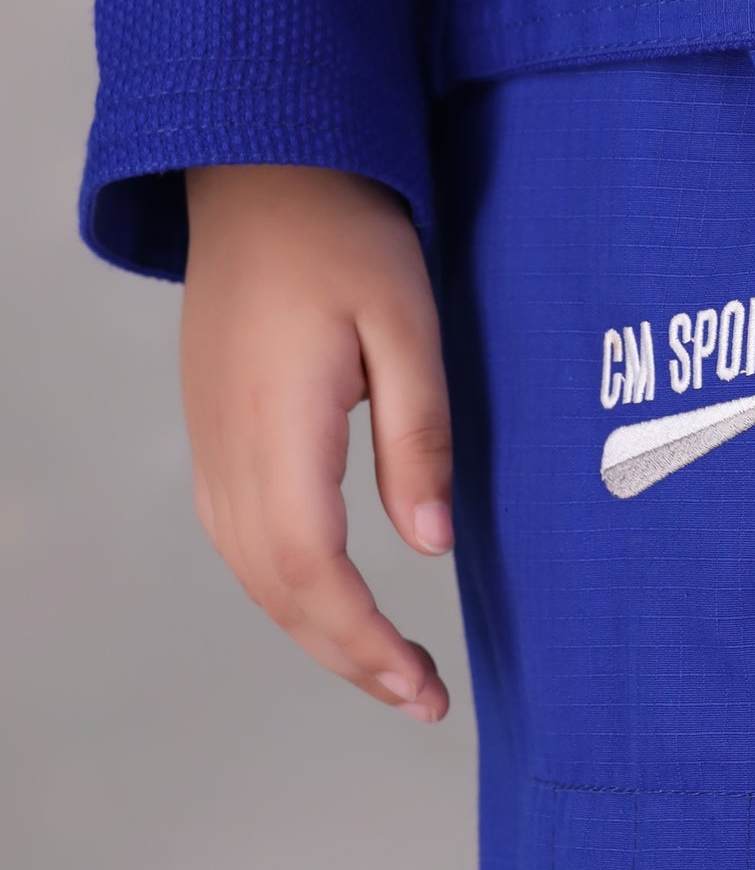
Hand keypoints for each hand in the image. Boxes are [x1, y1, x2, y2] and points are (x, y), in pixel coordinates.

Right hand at [182, 165, 453, 720]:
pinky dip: (285, 587)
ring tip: (385, 668)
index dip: (365, 640)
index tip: (421, 684)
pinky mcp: (211, 431)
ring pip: (252, 572)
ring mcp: (208, 442)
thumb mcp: (407, 322)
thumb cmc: (342, 233)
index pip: (315, 570)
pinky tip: (329, 600)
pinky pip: (237, 537)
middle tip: (421, 697)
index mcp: (278, 428)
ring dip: (315, 630)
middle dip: (348, 656)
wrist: (261, 172)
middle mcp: (227, 450)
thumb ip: (420, 434)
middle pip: (278, 590)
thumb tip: (430, 543)